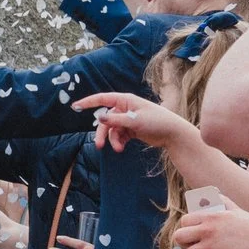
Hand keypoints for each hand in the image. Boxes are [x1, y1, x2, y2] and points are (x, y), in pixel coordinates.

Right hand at [73, 89, 196, 154]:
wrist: (173, 134)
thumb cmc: (157, 122)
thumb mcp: (135, 120)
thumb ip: (116, 120)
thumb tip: (99, 118)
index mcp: (126, 100)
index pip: (103, 99)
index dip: (88, 102)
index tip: (75, 106)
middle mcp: (125, 108)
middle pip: (106, 120)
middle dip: (103, 133)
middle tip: (99, 146)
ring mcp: (128, 119)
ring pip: (112, 130)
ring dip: (113, 140)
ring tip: (118, 149)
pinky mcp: (131, 130)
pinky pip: (119, 136)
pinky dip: (118, 142)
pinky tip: (122, 148)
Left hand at [172, 205, 248, 248]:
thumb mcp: (236, 209)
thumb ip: (224, 201)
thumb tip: (216, 193)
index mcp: (211, 217)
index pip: (184, 221)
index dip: (185, 227)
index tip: (191, 232)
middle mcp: (207, 230)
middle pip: (179, 236)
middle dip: (183, 242)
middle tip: (191, 245)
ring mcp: (211, 245)